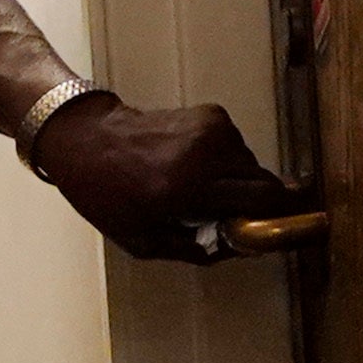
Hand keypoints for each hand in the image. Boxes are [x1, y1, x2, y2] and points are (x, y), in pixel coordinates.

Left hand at [31, 95, 299, 262]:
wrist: (87, 139)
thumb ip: (196, 249)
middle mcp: (206, 153)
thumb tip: (243, 248)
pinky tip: (192, 166)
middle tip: (228, 214)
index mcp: (188, 187)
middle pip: (265, 182)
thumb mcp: (143, 241)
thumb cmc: (107, 194)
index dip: (274, 216)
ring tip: (198, 188)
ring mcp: (212, 128)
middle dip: (254, 202)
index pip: (263, 199)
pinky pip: (235, 147)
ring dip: (236, 181)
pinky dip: (223, 161)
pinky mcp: (212, 113)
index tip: (273, 227)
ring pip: (251, 164)